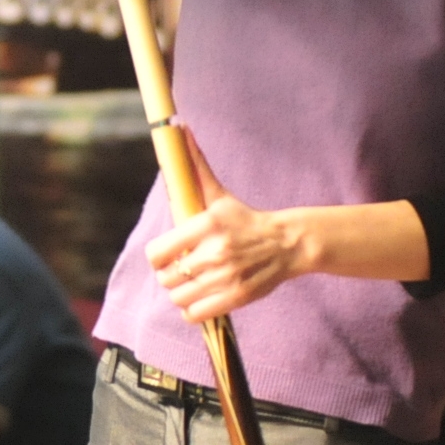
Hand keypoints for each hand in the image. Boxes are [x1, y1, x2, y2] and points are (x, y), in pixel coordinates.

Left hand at [146, 131, 308, 322]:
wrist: (287, 243)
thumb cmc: (245, 218)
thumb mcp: (219, 194)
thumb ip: (195, 167)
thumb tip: (180, 130)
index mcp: (206, 225)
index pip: (157, 253)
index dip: (157, 257)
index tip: (165, 256)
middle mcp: (215, 252)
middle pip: (167, 278)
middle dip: (170, 275)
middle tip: (182, 269)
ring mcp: (226, 277)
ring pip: (178, 297)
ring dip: (180, 293)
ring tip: (191, 284)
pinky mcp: (237, 297)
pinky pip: (195, 314)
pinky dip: (192, 310)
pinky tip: (200, 298)